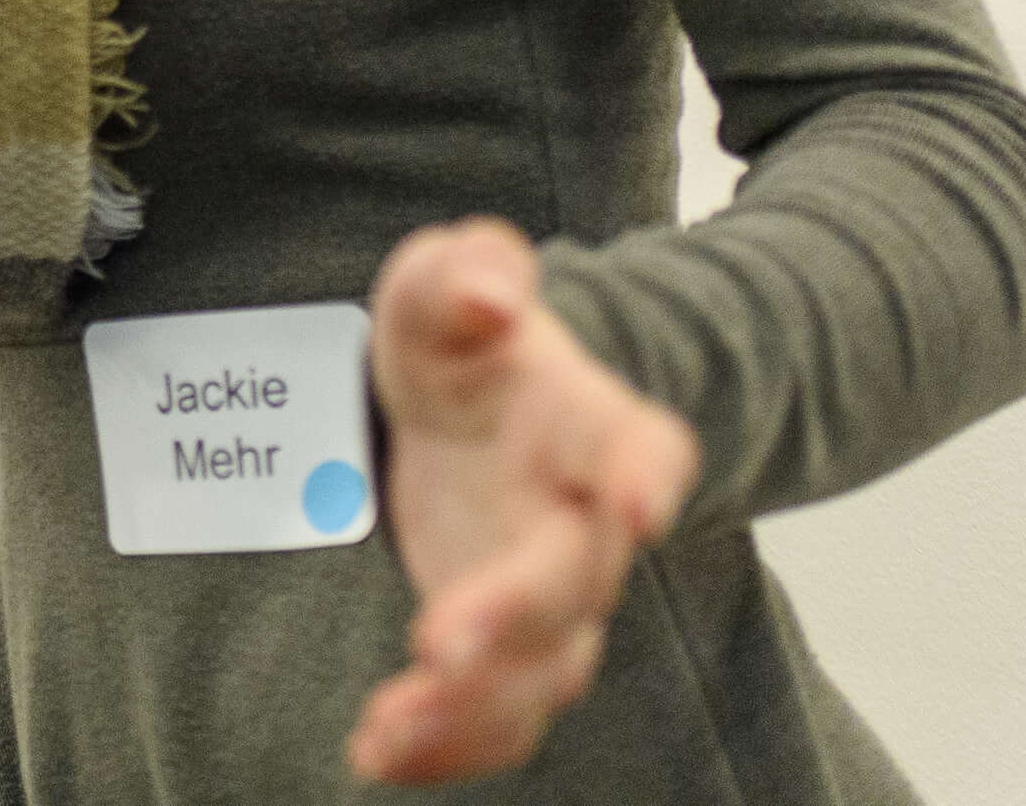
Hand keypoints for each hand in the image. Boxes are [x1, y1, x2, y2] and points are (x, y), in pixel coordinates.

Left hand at [349, 217, 698, 785]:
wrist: (469, 409)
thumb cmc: (463, 341)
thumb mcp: (447, 283)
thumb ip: (470, 273)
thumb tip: (490, 291)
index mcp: (591, 423)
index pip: (644, 447)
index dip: (648, 475)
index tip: (643, 504)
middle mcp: (589, 523)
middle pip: (576, 582)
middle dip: (516, 617)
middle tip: (442, 644)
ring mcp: (551, 597)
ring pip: (541, 673)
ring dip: (472, 708)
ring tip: (391, 725)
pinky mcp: (505, 648)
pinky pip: (495, 718)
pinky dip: (444, 745)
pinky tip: (377, 752)